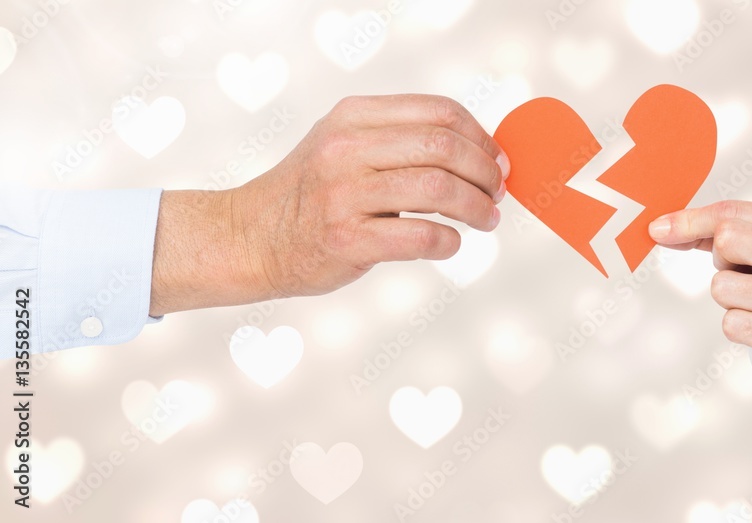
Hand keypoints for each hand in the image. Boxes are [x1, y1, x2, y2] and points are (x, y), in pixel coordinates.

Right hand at [150, 95, 507, 315]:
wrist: (251, 237)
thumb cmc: (310, 194)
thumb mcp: (344, 145)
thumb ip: (398, 139)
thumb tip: (478, 150)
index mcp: (353, 117)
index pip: (439, 112)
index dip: (480, 136)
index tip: (496, 160)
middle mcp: (346, 148)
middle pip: (444, 147)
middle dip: (485, 171)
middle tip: (498, 192)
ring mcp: (343, 194)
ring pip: (438, 190)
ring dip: (477, 207)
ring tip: (487, 220)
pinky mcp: (345, 239)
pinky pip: (420, 237)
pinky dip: (449, 241)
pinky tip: (451, 244)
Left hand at [648, 201, 751, 365]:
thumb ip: (708, 229)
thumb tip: (659, 229)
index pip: (731, 213)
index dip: (690, 221)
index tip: (662, 229)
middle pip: (727, 240)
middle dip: (720, 259)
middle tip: (741, 271)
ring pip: (721, 287)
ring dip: (727, 296)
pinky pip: (731, 324)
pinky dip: (736, 325)